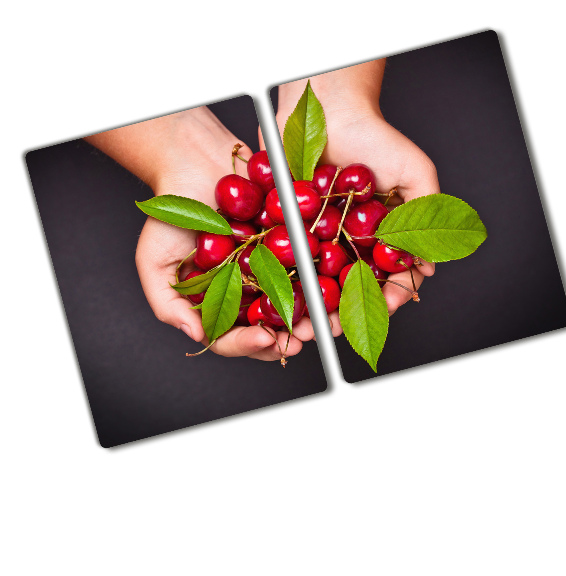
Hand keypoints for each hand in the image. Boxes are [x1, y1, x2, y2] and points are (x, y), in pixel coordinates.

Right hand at [87, 108, 304, 360]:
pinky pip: (309, 267)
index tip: (265, 339)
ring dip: (311, 317)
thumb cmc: (172, 211)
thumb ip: (168, 305)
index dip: (248, 344)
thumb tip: (198, 335)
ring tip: (322, 322)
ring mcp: (269, 270)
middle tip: (303, 338)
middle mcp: (244, 291)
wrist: (197, 162)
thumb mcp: (154, 262)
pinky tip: (332, 287)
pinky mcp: (290, 246)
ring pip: (294, 304)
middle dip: (288, 338)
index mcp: (214, 303)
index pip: (231, 337)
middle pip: (268, 328)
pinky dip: (322, 280)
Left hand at [262, 67, 437, 335]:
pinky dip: (279, 280)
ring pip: (312, 283)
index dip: (382, 302)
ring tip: (297, 327)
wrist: (327, 106)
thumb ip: (427, 216)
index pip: (384, 280)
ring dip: (306, 309)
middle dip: (338, 315)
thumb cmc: (375, 136)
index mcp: (379, 238)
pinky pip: (283, 260)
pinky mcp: (287, 226)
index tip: (376, 315)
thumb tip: (429, 268)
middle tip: (326, 331)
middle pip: (344, 290)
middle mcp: (348, 243)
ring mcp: (317, 238)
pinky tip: (274, 298)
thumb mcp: (416, 172)